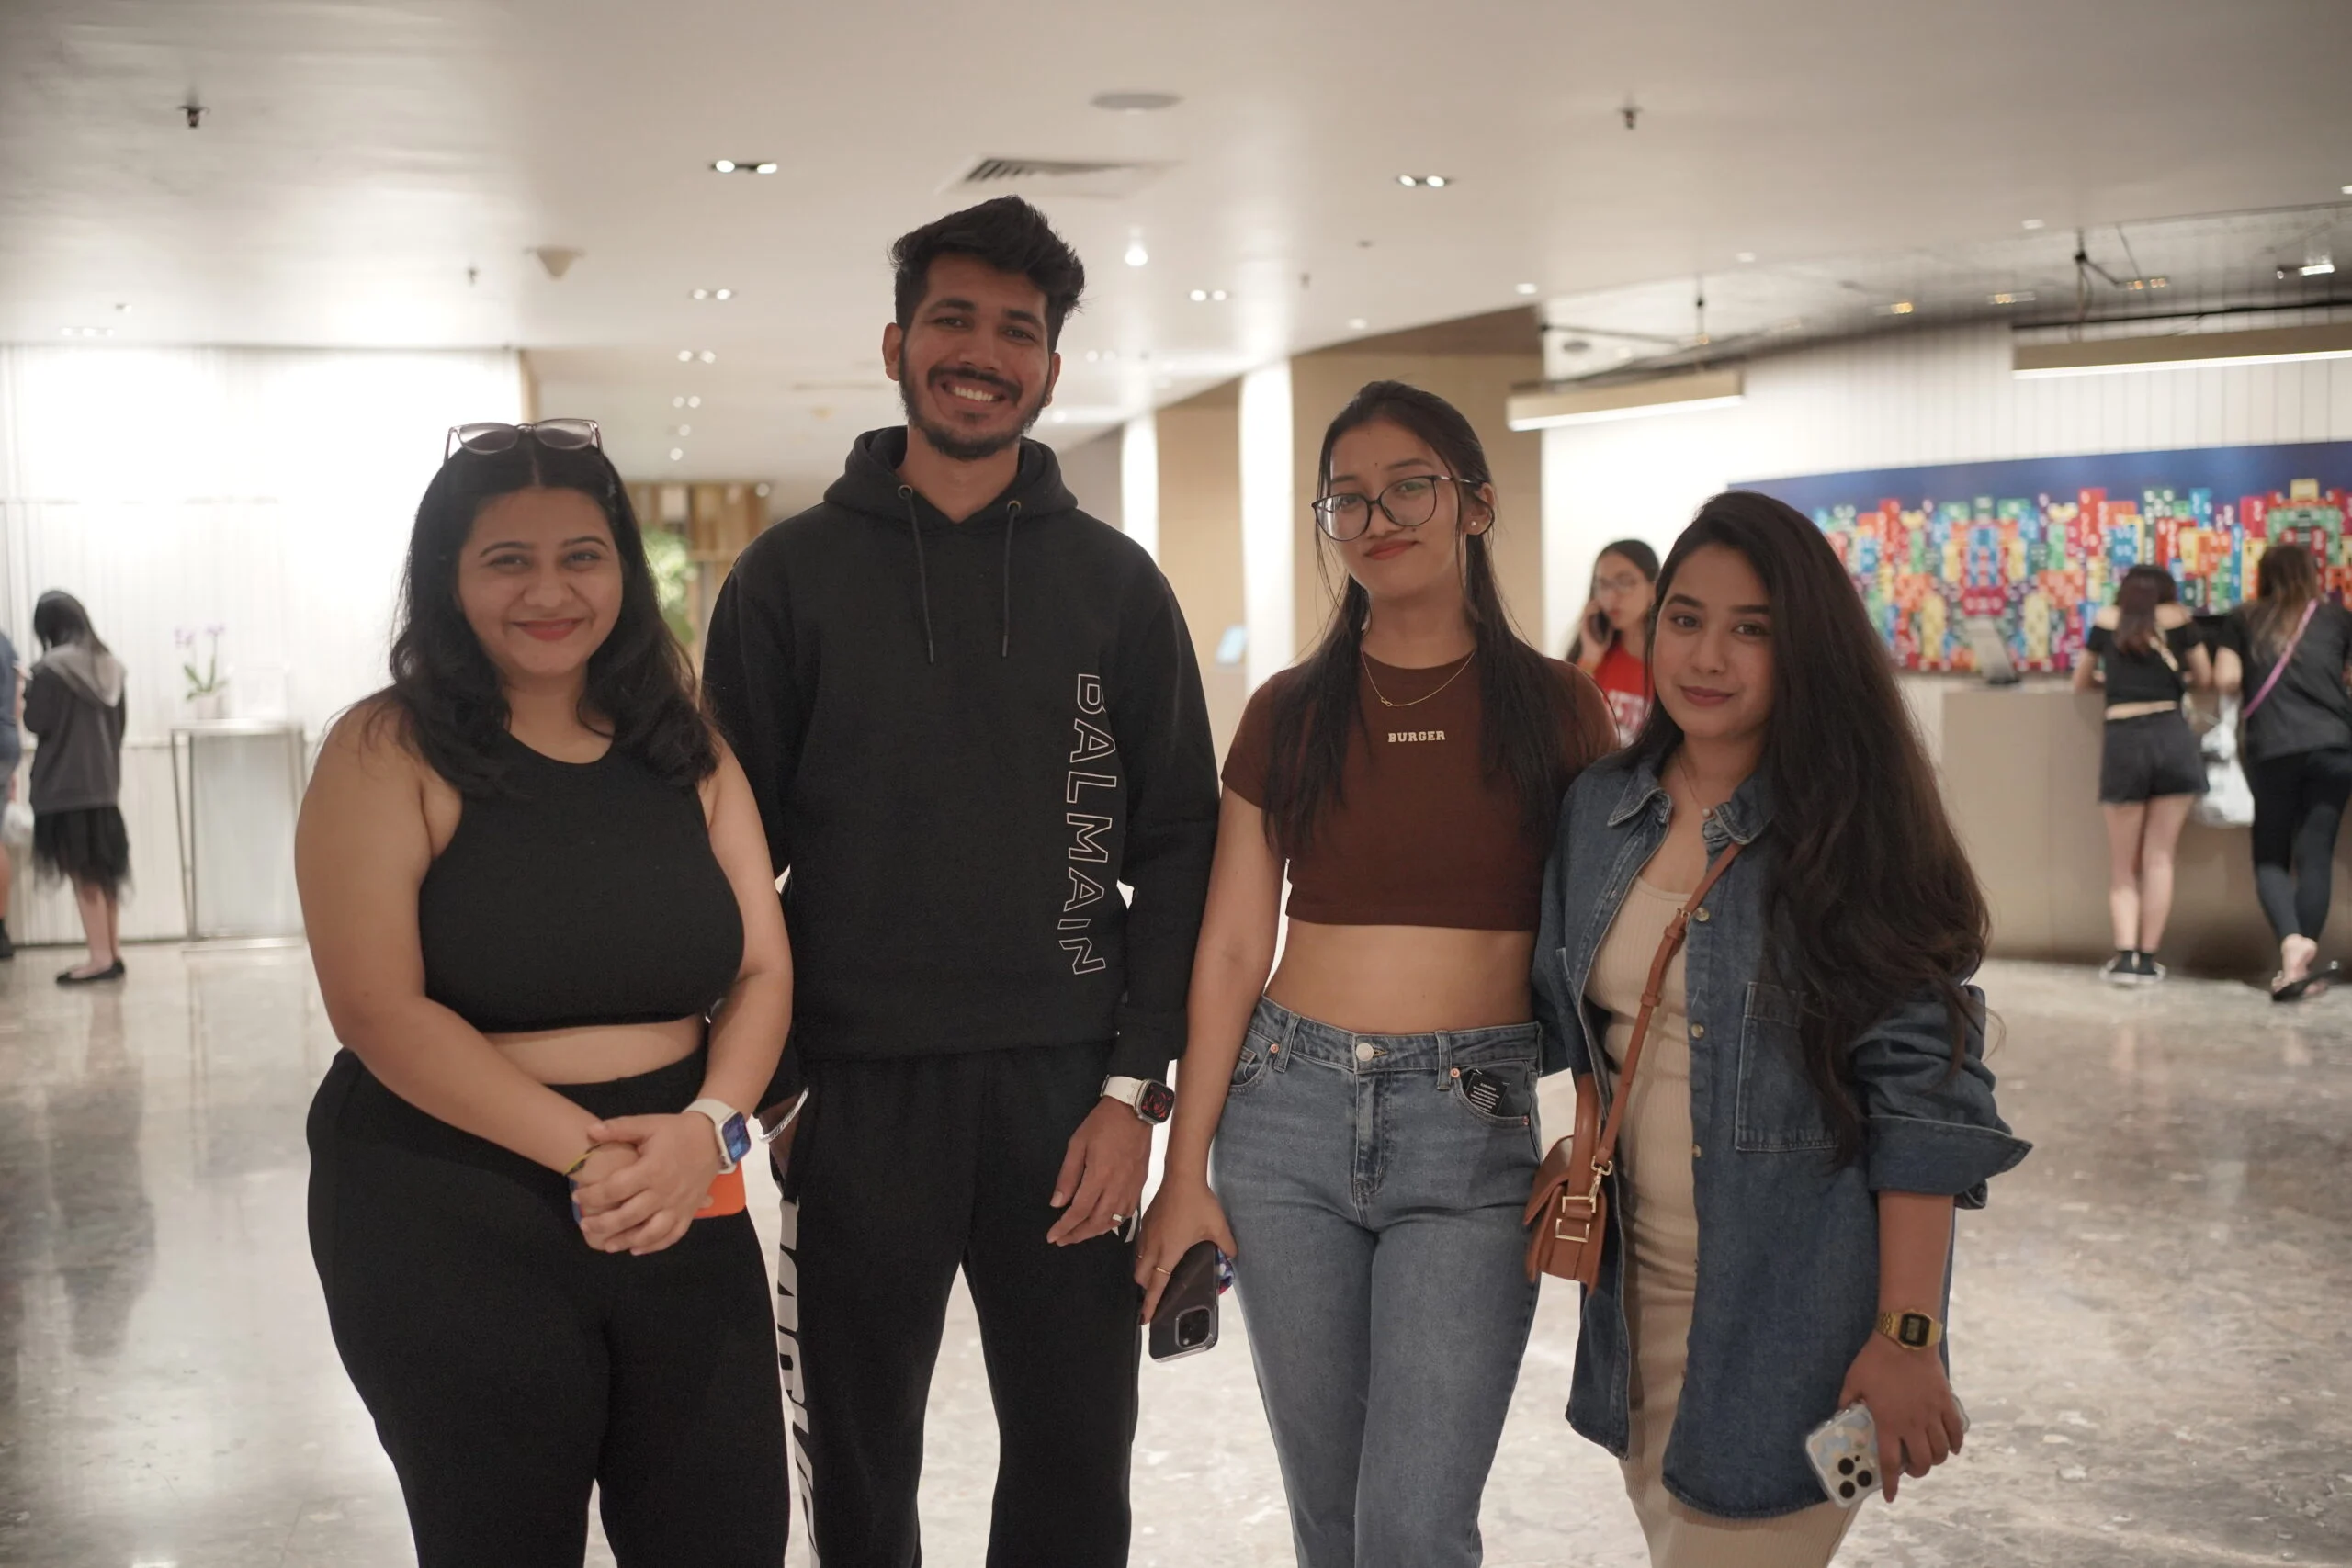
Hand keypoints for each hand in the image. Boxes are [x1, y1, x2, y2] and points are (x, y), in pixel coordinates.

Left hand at [574, 1112, 724, 1255]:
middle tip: (585, 1225)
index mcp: (652, 1169)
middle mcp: (664, 1192)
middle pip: (629, 1215)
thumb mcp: (649, 1124)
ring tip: (607, 1245)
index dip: (593, 1195)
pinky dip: (654, 1246)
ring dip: (627, 1241)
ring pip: (651, 1232)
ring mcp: (678, 1205)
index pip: (615, 1188)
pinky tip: (637, 1249)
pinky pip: (672, 1235)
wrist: (714, 1138)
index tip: (577, 1196)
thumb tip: (590, 1130)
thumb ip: (620, 1128)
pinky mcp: (689, 1212)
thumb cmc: (677, 1131)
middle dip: (603, 1224)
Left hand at [1046, 1098, 1150, 1245]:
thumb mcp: (1077, 1144)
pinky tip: (1104, 1222)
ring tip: (1080, 1233)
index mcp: (1099, 1176)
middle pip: (1096, 1222)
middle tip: (1063, 1240)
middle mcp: (1117, 1187)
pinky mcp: (1140, 1184)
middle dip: (1077, 1235)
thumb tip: (1057, 1203)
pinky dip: (1113, 1222)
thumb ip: (1067, 1176)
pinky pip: (1127, 1212)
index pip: (1079, 1212)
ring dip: (1095, 1232)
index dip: (1064, 1227)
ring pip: (1113, 1221)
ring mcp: (1131, 1187)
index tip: (1052, 1237)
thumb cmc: (1102, 1124)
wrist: (1135, 1110)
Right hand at [1133, 1173, 1237, 1322]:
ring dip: (1143, 1272)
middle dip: (1145, 1289)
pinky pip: (1139, 1246)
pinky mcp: (1145, 1222)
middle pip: (1141, 1276)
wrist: (1181, 1176)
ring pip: (1138, 1261)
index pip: (1156, 1285)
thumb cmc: (1199, 1203)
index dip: (1150, 1303)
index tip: (1145, 1318)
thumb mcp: (1218, 1227)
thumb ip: (1226, 1246)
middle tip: (1155, 1295)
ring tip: (1155, 1275)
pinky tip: (1156, 1250)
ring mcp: (1146, 1233)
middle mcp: (1153, 1246)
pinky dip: (1143, 1256)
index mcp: (1169, 1252)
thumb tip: (1232, 1257)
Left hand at [1837, 1333, 1964, 1500]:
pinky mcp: (1946, 1403)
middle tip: (1911, 1470)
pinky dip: (1956, 1443)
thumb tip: (1841, 1414)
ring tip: (1929, 1458)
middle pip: (1922, 1463)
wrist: (1905, 1339)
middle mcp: (1913, 1425)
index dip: (1890, 1484)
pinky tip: (1952, 1447)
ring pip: (1941, 1451)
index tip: (1890, 1496)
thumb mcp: (1853, 1381)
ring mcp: (1932, 1415)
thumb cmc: (1876, 1360)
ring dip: (1936, 1460)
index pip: (1891, 1463)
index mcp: (1889, 1423)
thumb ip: (1846, 1402)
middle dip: (1917, 1473)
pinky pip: (1956, 1431)